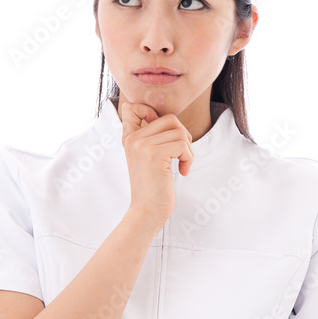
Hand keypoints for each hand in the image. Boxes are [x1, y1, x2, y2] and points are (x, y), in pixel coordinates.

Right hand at [117, 92, 193, 228]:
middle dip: (183, 136)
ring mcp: (142, 145)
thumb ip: (151, 137)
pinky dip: (189, 158)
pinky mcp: (154, 155)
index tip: (163, 136)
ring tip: (182, 164)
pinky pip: (183, 145)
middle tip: (181, 155)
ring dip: (188, 150)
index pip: (132, 107)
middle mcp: (132, 139)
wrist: (147, 211)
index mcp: (128, 138)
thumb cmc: (152, 186)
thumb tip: (171, 120)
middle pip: (170, 119)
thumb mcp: (146, 157)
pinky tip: (182, 171)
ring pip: (180, 132)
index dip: (151, 112)